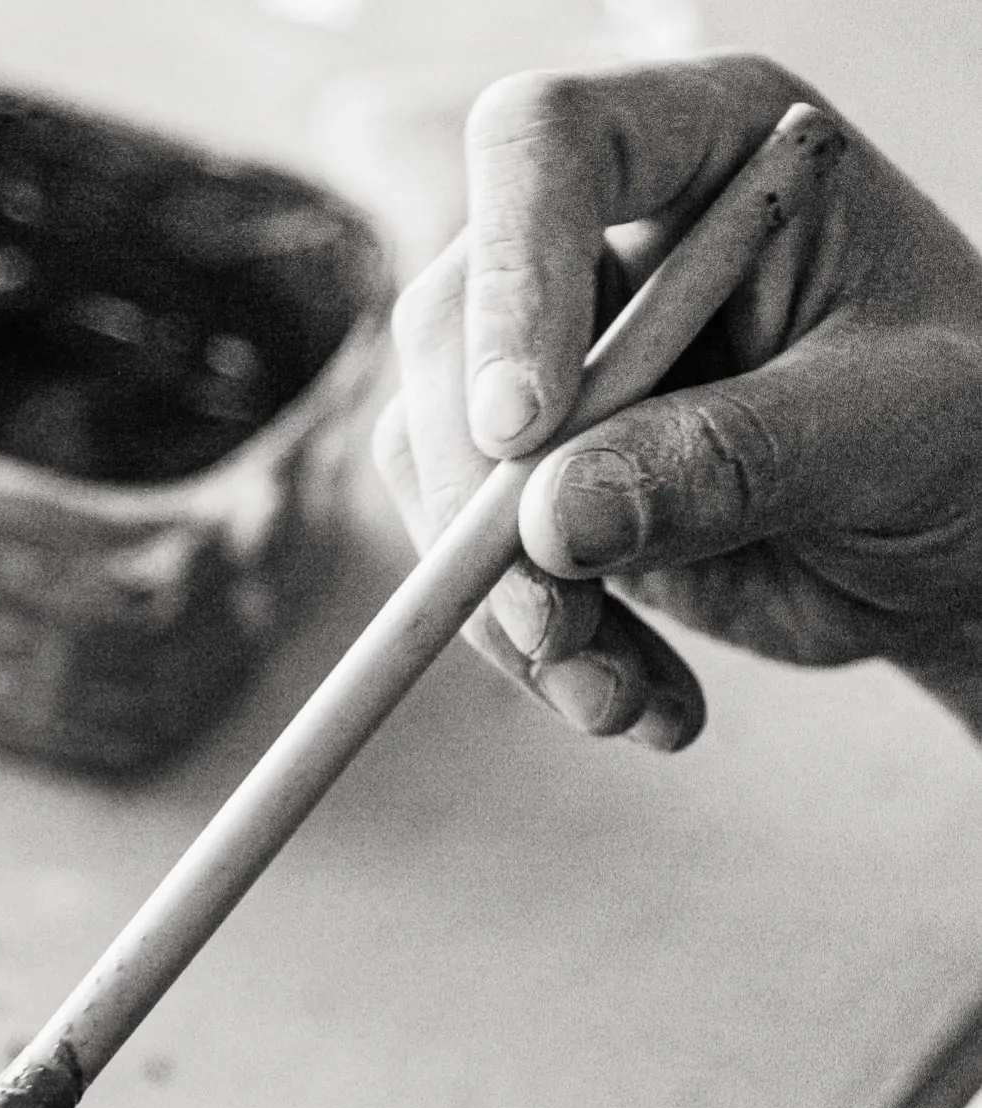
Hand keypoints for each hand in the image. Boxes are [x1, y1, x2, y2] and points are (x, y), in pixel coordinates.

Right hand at [373, 55, 981, 744]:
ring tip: (620, 698)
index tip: (524, 431)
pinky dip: (539, 656)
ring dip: (506, 609)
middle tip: (555, 626)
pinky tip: (638, 702)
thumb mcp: (889, 432)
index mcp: (705, 150)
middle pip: (448, 329)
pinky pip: (463, 567)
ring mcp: (548, 368)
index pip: (545, 150)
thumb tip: (551, 522)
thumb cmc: (966, 439)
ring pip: (434, 466)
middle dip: (483, 502)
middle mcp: (600, 240)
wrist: (954, 543)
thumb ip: (734, 458)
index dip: (510, 279)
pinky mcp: (524, 487)